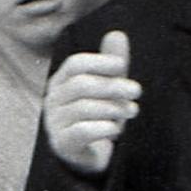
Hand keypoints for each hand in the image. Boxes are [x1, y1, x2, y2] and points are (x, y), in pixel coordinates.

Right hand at [44, 30, 139, 175]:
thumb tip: (117, 33)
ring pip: (83, 108)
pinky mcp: (62, 144)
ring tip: (132, 111)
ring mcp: (54, 123)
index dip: (100, 62)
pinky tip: (116, 129)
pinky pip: (82, 131)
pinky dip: (103, 128)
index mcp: (61, 82)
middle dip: (112, 86)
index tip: (121, 66)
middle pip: (81, 84)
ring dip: (112, 108)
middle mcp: (53, 100)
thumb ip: (111, 64)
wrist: (86, 157)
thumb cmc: (96, 117)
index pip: (75, 64)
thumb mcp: (107, 88)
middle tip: (137, 91)